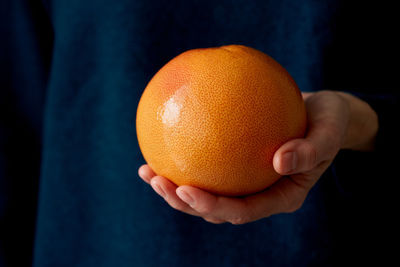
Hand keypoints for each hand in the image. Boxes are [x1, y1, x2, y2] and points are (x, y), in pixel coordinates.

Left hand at [138, 90, 377, 223]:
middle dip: (183, 202)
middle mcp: (259, 194)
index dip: (213, 207)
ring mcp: (245, 181)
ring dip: (175, 187)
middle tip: (157, 182)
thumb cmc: (329, 122)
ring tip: (147, 171)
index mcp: (280, 196)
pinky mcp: (235, 164)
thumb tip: (280, 160)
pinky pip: (207, 164)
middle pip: (216, 209)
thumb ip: (312, 149)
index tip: (186, 190)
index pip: (242, 211)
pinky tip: (162, 145)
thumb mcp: (330, 132)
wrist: (321, 113)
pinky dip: (185, 159)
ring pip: (206, 191)